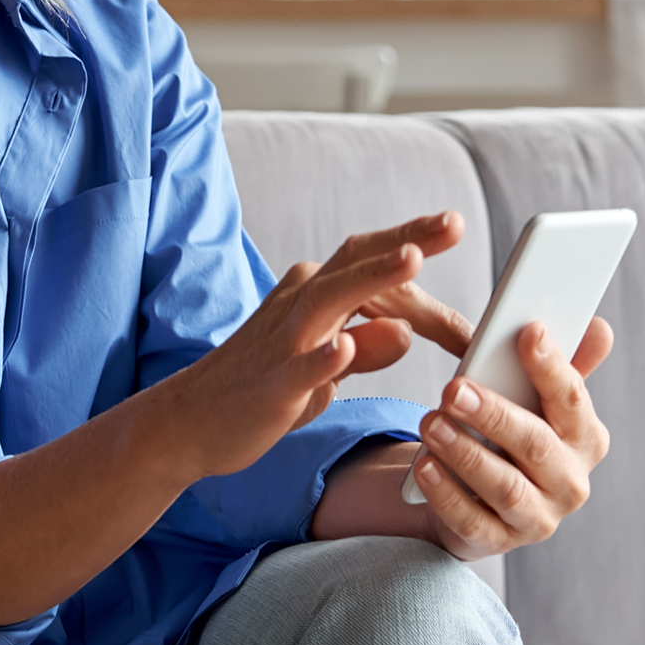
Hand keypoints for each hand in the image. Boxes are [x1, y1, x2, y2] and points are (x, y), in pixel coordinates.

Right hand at [159, 212, 465, 479]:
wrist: (189, 422)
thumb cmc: (263, 389)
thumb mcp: (326, 367)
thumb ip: (366, 347)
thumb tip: (407, 331)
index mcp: (314, 295)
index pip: (371, 265)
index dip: (416, 251)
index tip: (455, 227)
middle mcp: (299, 305)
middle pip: (355, 263)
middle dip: (405, 240)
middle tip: (453, 222)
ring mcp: (282, 343)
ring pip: (329, 301)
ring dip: (371, 278)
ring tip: (412, 260)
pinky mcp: (270, 385)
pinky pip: (298, 368)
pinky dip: (322, 357)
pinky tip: (345, 348)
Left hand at [408, 318, 613, 560]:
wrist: (483, 496)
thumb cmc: (514, 435)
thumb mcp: (536, 399)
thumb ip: (563, 364)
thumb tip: (600, 328)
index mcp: (585, 438)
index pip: (572, 400)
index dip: (552, 366)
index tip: (528, 332)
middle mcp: (570, 482)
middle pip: (535, 445)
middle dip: (493, 414)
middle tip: (454, 389)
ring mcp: (538, 518)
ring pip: (505, 487)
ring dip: (465, 454)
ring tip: (430, 424)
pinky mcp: (499, 542)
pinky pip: (472, 521)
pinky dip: (447, 495)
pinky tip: (424, 468)